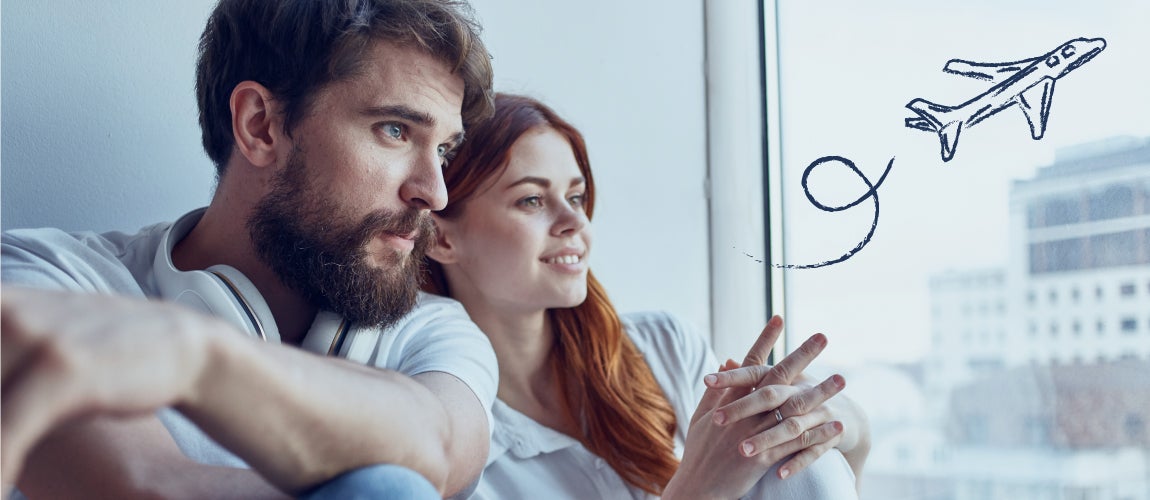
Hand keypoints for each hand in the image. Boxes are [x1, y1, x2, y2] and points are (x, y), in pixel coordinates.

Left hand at [1, 286, 220, 485]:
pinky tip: (3, 489)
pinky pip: (7, 433)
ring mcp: (31, 335)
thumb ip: (1, 359)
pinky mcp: (63, 369)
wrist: (182, 347)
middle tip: (1, 456)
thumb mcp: (31, 344)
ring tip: (1, 481)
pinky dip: (0, 468)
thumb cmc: (99, 356)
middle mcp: (2, 310)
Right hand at [663, 317, 843, 498]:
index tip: (779, 318)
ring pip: (792, 408)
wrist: (696, 488)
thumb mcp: (700, 417)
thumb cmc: (699, 453)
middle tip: (822, 337)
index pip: (749, 363)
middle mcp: (741, 412)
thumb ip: (716, 390)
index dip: (764, 340)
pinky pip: (795, 443)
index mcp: (727, 400)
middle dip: (801, 356)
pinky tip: (835, 424)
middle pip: (776, 378)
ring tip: (841, 379)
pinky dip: (817, 433)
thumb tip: (726, 362)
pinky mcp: (760, 457)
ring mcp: (751, 433)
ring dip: (819, 392)